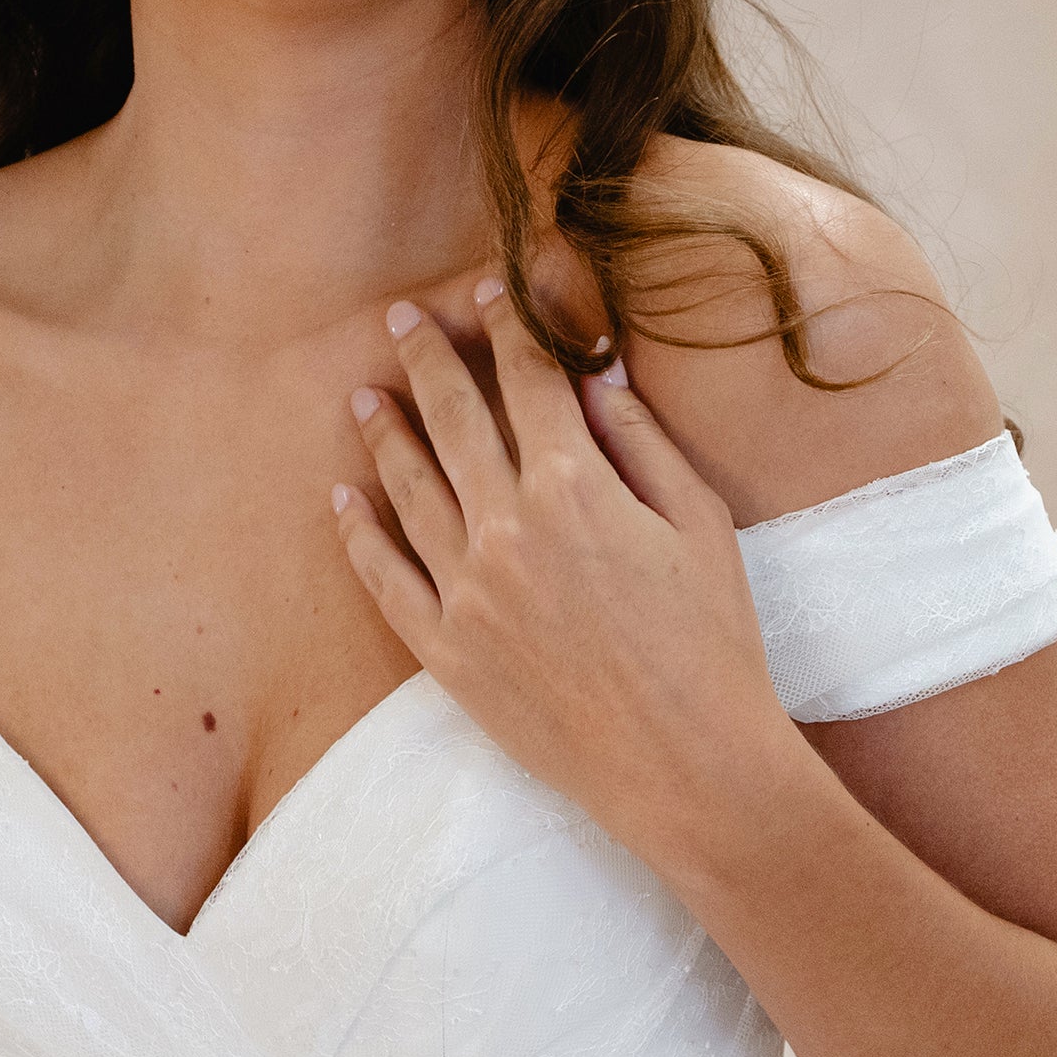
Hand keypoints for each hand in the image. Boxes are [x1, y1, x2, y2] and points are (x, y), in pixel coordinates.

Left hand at [331, 280, 809, 865]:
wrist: (686, 764)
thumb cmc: (713, 643)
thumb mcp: (699, 525)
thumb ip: (641, 443)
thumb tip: (597, 380)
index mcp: (573, 487)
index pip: (529, 382)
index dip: (508, 328)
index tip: (488, 292)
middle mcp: (506, 528)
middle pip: (453, 420)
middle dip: (427, 359)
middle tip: (401, 320)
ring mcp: (467, 592)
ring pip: (408, 490)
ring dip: (385, 435)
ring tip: (365, 396)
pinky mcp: (447, 652)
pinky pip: (386, 580)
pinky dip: (359, 535)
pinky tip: (343, 501)